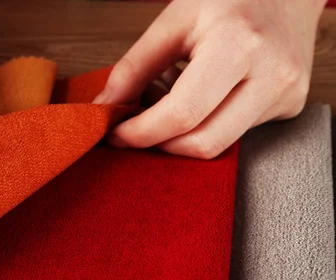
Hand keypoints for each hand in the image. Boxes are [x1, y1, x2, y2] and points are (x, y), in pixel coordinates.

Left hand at [95, 0, 325, 158]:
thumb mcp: (175, 20)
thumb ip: (135, 66)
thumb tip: (106, 107)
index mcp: (238, 45)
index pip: (182, 114)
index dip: (142, 133)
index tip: (116, 134)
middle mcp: (272, 75)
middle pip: (203, 143)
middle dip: (160, 144)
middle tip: (136, 126)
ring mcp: (286, 94)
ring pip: (219, 144)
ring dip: (181, 135)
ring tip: (169, 98)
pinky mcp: (289, 106)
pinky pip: (234, 133)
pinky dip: (204, 124)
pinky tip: (198, 97)